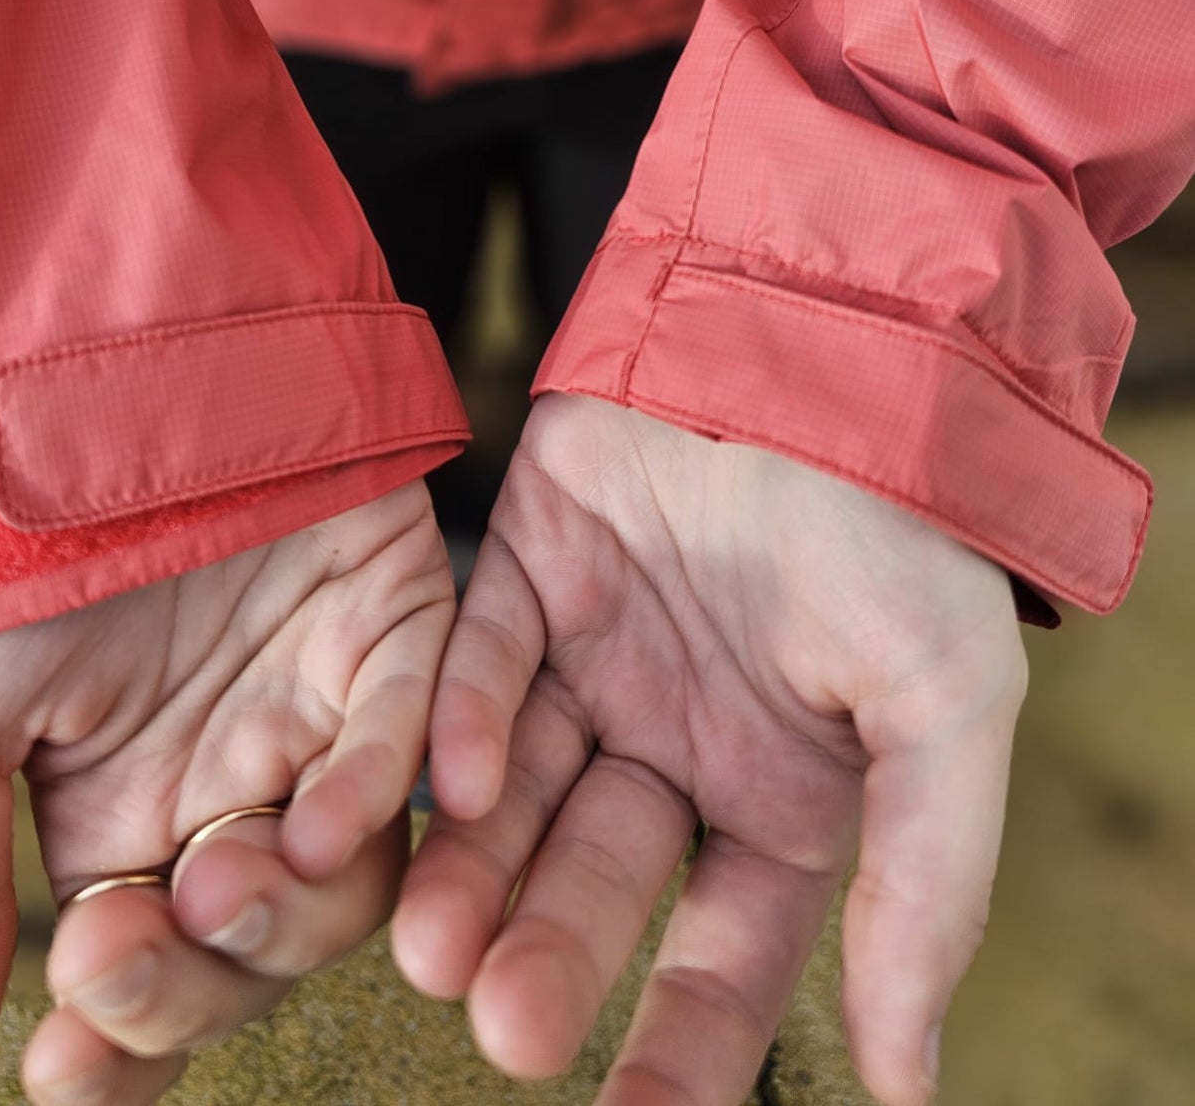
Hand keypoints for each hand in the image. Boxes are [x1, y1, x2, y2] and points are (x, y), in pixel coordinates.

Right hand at [0, 479, 452, 1104]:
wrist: (70, 386)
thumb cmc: (2, 548)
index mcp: (135, 819)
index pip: (154, 971)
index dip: (121, 1036)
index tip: (64, 1070)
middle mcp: (240, 779)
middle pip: (260, 947)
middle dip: (198, 979)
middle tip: (127, 948)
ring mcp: (324, 706)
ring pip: (354, 868)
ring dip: (293, 902)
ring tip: (226, 873)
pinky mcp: (394, 624)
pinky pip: (418, 725)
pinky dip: (386, 779)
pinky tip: (330, 820)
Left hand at [392, 393, 1027, 1105]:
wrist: (833, 346)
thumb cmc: (907, 535)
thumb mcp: (947, 711)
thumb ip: (928, 888)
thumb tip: (908, 1084)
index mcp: (777, 794)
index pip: (724, 952)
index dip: (683, 1044)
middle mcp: (673, 742)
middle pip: (598, 880)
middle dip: (551, 956)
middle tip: (500, 1024)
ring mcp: (593, 657)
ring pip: (516, 790)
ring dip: (475, 866)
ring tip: (430, 944)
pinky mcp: (526, 568)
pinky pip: (482, 660)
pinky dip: (460, 720)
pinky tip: (447, 780)